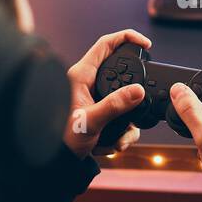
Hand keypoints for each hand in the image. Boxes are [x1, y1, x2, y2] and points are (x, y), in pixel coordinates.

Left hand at [62, 29, 152, 158]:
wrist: (56, 162)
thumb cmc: (60, 138)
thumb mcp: (89, 121)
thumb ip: (114, 106)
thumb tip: (138, 91)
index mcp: (81, 76)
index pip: (106, 44)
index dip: (127, 38)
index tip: (146, 45)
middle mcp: (89, 84)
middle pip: (122, 74)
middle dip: (135, 91)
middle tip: (142, 102)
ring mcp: (96, 99)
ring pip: (125, 100)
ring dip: (129, 121)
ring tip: (121, 138)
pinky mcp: (100, 114)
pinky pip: (121, 118)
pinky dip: (123, 132)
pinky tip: (116, 143)